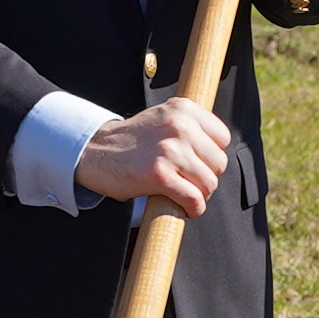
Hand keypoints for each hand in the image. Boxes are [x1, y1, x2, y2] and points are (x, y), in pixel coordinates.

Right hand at [72, 93, 230, 217]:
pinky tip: (182, 208)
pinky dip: (191, 209)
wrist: (95, 151)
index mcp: (183, 108)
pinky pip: (193, 199)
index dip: (211, 155)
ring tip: (182, 194)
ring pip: (209, 183)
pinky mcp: (160, 174)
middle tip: (187, 181)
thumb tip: (218, 153)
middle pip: (218, 163)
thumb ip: (191, 127)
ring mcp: (170, 150)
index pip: (223, 138)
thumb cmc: (131, 140)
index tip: (197, 163)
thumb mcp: (164, 118)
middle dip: (205, 177)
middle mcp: (179, 125)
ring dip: (198, 195)